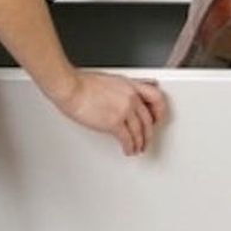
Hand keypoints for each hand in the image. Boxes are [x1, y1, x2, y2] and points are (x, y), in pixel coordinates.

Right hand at [51, 70, 167, 155]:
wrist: (71, 88)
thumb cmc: (82, 83)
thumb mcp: (109, 80)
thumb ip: (121, 90)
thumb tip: (122, 98)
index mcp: (131, 85)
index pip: (156, 97)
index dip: (159, 111)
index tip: (157, 119)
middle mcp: (131, 97)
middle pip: (148, 119)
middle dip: (148, 133)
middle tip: (147, 139)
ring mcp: (124, 110)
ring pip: (139, 132)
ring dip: (140, 143)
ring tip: (138, 149)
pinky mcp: (114, 123)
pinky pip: (127, 139)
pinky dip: (130, 147)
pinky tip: (128, 150)